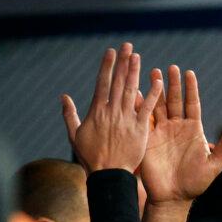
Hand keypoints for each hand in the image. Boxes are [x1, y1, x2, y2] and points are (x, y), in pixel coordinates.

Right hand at [62, 43, 162, 172]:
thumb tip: (63, 97)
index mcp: (97, 111)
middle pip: (118, 82)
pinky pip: (148, 108)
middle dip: (123, 62)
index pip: (102, 83)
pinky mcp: (140, 129)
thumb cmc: (90, 157)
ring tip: (137, 56)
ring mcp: (127, 119)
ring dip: (135, 72)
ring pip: (132, 90)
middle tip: (128, 46)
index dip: (107, 66)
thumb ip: (70, 114)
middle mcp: (112, 111)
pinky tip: (158, 81)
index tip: (111, 51)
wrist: (108, 175)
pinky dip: (153, 94)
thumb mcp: (75, 135)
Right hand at [139, 65, 221, 206]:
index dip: (190, 88)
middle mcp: (177, 127)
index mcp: (193, 130)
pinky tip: (136, 92)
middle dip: (172, 84)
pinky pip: (144, 119)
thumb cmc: (196, 183)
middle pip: (174, 100)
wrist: (174, 197)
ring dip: (155, 89)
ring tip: (152, 72)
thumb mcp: (214, 164)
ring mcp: (162, 131)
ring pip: (158, 105)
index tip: (188, 72)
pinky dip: (141, 105)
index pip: (192, 104)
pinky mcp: (149, 139)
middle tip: (169, 68)